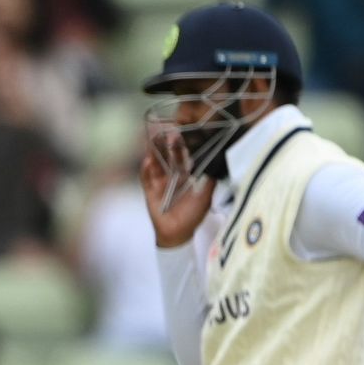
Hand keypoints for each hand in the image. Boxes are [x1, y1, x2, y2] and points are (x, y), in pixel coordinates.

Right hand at [140, 132, 214, 248]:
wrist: (177, 233)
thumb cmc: (192, 215)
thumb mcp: (205, 195)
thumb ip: (210, 178)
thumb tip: (217, 160)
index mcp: (186, 173)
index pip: (183, 154)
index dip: (183, 143)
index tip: (183, 131)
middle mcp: (172, 174)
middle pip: (167, 154)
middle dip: (167, 143)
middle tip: (169, 131)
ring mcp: (159, 181)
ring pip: (155, 162)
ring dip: (154, 151)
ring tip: (154, 140)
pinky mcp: (149, 190)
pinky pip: (145, 177)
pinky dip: (146, 169)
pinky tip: (147, 161)